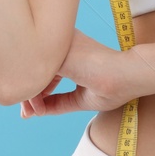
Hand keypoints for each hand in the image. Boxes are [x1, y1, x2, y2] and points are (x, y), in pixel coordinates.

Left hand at [19, 30, 142, 117]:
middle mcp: (62, 42)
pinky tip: (37, 105)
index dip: (36, 89)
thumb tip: (30, 112)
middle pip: (34, 67)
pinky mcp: (57, 51)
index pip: (43, 67)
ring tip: (36, 110)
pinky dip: (32, 90)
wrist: (126, 76)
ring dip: (30, 93)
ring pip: (31, 68)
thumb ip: (56, 103)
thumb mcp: (78, 98)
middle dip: (29, 92)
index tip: (32, 110)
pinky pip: (34, 71)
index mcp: (69, 49)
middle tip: (28, 112)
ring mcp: (59, 45)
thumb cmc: (112, 86)